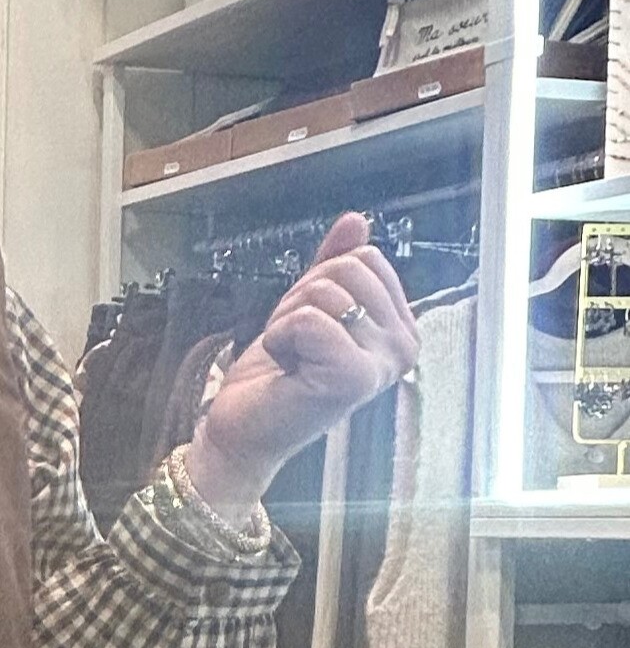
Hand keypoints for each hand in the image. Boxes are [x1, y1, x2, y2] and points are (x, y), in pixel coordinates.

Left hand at [185, 214, 421, 520]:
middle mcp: (404, 347)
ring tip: (292, 357)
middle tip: (296, 343)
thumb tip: (357, 220)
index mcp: (401, 328)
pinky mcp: (353, 378)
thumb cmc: (277, 371)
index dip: (319, 283)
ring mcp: (383, 365)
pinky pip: (309, 319)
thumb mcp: (307, 305)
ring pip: (326, 292)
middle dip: (303, 298)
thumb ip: (334, 263)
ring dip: (288, 320)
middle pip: (348, 268)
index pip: (366, 258)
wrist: (244, 426)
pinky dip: (280, 337)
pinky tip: (287, 368)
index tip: (309, 327)